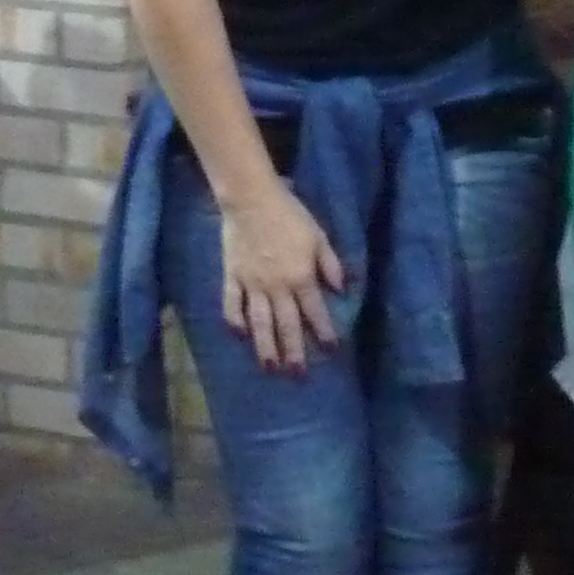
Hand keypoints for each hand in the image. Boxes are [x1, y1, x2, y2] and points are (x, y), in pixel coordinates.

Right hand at [216, 183, 345, 374]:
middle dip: (294, 352)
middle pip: (286, 325)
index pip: (315, 311)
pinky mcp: (232, 277)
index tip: (332, 351)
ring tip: (269, 368)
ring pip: (259, 322)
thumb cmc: (290, 215)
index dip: (324, 332)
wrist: (251, 199)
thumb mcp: (318, 236)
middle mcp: (277, 286)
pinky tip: (239, 336)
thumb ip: (330, 264)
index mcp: (301, 276)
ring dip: (265, 347)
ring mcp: (252, 284)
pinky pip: (232, 304)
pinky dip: (235, 321)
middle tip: (297, 375)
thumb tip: (342, 290)